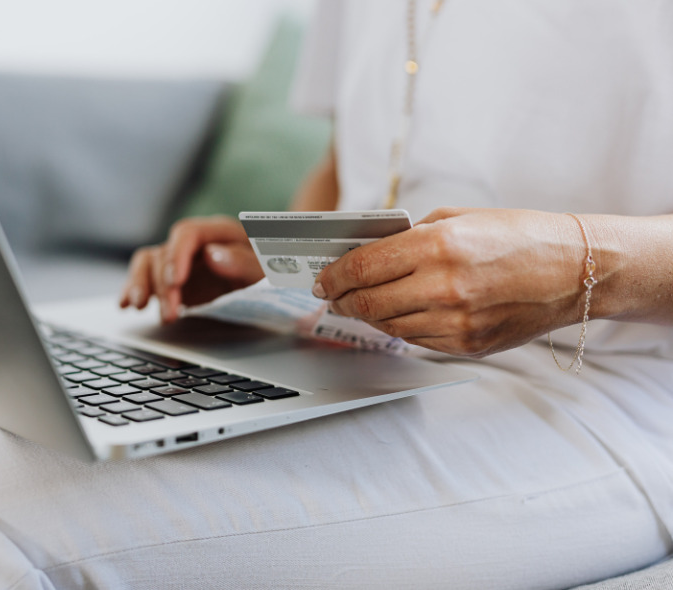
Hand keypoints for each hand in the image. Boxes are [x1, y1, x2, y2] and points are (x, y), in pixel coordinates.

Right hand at [119, 215, 263, 322]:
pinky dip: (133, 290)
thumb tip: (213, 255)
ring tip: (138, 307)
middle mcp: (194, 243)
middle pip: (164, 253)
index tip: (175, 281)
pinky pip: (145, 278)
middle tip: (170, 314)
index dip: (176, 255)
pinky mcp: (171, 279)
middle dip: (162, 285)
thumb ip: (244, 261)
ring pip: (147, 263)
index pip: (187, 233)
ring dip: (140, 285)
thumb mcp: (268, 268)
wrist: (273, 279)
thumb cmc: (273, 269)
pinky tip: (125, 304)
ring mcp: (180, 260)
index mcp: (218, 232)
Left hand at [312, 207, 587, 356]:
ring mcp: (456, 322)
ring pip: (387, 325)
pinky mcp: (467, 346)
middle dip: (341, 299)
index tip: (322, 278)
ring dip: (367, 315)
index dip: (333, 275)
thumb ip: (409, 236)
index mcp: (438, 246)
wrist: (575, 270)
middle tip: (332, 295)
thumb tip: (365, 253)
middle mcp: (444, 287)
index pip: (363, 267)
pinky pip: (415, 340)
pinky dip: (399, 327)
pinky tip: (398, 314)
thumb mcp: (458, 218)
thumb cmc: (518, 236)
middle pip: (366, 302)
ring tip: (360, 303)